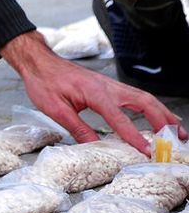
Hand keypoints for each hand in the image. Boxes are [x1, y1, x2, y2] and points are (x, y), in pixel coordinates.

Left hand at [0, 31, 187, 154]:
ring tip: (176, 130)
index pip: (119, 118)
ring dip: (161, 113)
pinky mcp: (108, 86)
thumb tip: (94, 147)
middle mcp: (107, 86)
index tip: (146, 151)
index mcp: (94, 92)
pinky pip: (135, 95)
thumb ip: (77, 127)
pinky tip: (157, 116)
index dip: (134, 136)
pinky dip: (151, 106)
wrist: (38, 61)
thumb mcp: (55, 108)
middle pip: (143, 101)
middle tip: (176, 139)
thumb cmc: (44, 82)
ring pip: (143, 97)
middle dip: (162, 120)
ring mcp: (109, 84)